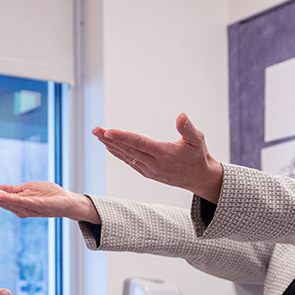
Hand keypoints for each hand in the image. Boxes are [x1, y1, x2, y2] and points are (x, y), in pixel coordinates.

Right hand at [0, 181, 100, 223]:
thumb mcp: (27, 189)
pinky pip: (21, 202)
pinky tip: (1, 195)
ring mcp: (28, 207)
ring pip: (8, 202)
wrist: (67, 202)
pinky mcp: (37, 205)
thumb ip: (11, 190)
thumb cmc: (48, 195)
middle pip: (0, 200)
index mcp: (17, 203)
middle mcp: (20, 208)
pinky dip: (11, 199)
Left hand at [92, 114, 223, 201]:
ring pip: (126, 156)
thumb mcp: (198, 140)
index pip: (139, 143)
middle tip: (95, 129)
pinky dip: (118, 153)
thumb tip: (181, 116)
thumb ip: (188, 128)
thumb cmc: (198, 156)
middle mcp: (154, 164)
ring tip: (98, 135)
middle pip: (128, 150)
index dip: (122, 137)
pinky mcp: (147, 173)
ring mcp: (149, 170)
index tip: (108, 131)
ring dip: (111, 145)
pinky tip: (109, 146)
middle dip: (110, 139)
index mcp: (165, 154)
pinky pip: (129, 162)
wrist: (199, 178)